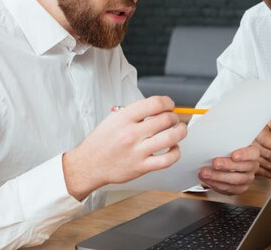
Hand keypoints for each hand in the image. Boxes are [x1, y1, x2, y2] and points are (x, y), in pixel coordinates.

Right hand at [63, 96, 186, 199]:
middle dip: (174, 117)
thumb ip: (134, 112)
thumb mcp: (113, 119)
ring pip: (170, 138)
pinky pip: (167, 160)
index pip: (155, 104)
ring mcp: (137, 151)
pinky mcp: (141, 167)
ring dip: (180, 132)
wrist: (89, 164)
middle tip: (173, 119)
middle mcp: (131, 133)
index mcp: (124, 118)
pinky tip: (174, 148)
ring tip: (179, 130)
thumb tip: (158, 108)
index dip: (168, 103)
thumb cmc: (101, 142)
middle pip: (166, 120)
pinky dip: (176, 152)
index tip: (170, 106)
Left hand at [198, 144, 259, 194]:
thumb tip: (214, 133)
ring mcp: (246, 179)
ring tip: (205, 173)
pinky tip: (207, 180)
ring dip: (218, 178)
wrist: (227, 159)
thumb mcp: (230, 141)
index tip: (233, 155)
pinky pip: (229, 190)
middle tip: (214, 163)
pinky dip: (216, 185)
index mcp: (253, 153)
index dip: (244, 155)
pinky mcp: (238, 188)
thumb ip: (226, 139)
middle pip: (243, 168)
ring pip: (235, 181)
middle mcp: (252, 167)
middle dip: (227, 166)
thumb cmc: (229, 148)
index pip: (252, 153)